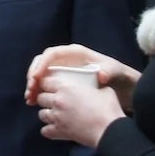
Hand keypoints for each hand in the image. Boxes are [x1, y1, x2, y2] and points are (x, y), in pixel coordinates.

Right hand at [25, 44, 139, 112]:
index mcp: (75, 53)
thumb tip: (101, 75)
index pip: (51, 54)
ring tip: (29, 99)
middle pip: (41, 63)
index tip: (36, 78)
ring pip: (41, 74)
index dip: (41, 64)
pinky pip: (45, 85)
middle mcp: (66, 59)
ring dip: (32, 86)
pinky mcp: (63, 82)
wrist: (125, 88)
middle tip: (30, 91)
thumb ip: (109, 71)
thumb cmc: (120, 76)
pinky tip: (34, 103)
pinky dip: (38, 92)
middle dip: (33, 76)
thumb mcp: (117, 72)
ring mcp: (63, 71)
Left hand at [35, 76, 123, 147]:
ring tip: (56, 115)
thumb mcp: (104, 90)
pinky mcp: (59, 132)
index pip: (45, 81)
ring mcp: (57, 117)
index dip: (48, 84)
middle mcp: (57, 101)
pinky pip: (45, 131)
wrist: (110, 130)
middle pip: (40, 98)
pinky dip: (49, 130)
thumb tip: (95, 87)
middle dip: (46, 99)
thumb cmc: (108, 109)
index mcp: (66, 87)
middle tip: (56, 101)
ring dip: (47, 114)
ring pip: (41, 114)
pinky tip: (56, 128)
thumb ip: (93, 86)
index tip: (52, 86)